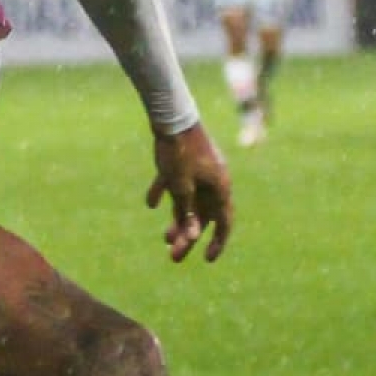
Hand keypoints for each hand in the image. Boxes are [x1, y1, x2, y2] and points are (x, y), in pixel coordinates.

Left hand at [146, 120, 231, 262]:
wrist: (171, 116)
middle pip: (204, 216)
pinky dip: (166, 194)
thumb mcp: (181, 187)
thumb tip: (192, 238)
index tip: (206, 259)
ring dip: (178, 220)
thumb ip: (186, 213)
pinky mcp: (184, 162)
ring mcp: (200, 171)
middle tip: (174, 258)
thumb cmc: (179, 152)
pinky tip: (151, 203)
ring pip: (190, 202)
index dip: (217, 243)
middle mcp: (213, 181)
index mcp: (220, 188)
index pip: (224, 222)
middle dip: (189, 237)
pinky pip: (177, 184)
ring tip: (165, 238)